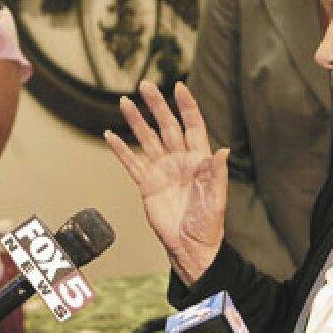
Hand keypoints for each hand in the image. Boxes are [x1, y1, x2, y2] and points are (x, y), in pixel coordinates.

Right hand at [105, 81, 227, 285]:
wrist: (190, 247)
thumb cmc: (208, 224)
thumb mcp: (216, 199)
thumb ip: (217, 174)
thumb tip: (222, 151)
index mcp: (198, 160)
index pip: (192, 125)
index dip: (186, 106)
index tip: (178, 86)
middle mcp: (179, 161)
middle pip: (167, 126)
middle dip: (157, 105)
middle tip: (145, 85)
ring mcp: (161, 171)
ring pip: (148, 139)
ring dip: (137, 121)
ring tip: (125, 102)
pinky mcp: (147, 185)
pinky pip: (131, 164)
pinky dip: (121, 150)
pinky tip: (110, 135)